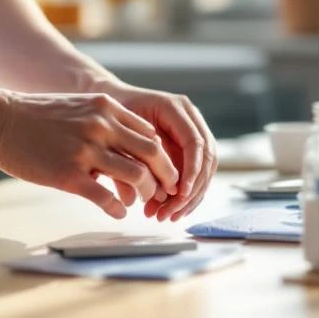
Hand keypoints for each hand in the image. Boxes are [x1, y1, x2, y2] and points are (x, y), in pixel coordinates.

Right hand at [0, 91, 178, 218]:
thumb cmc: (35, 116)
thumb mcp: (78, 106)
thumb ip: (105, 122)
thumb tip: (128, 148)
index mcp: (106, 108)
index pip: (150, 133)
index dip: (162, 155)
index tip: (163, 171)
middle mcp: (102, 126)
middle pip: (152, 154)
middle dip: (165, 176)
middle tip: (166, 191)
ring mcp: (86, 151)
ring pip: (136, 176)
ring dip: (146, 193)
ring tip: (143, 203)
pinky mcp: (69, 174)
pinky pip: (106, 197)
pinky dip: (118, 208)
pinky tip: (118, 213)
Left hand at [98, 82, 216, 222]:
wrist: (111, 101)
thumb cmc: (112, 114)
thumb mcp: (120, 132)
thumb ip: (137, 158)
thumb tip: (151, 194)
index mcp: (175, 107)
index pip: (195, 142)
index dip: (191, 170)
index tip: (180, 194)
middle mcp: (190, 117)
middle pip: (207, 158)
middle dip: (192, 190)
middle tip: (172, 212)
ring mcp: (192, 131)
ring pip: (205, 170)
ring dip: (190, 197)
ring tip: (167, 216)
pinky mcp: (188, 147)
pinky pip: (195, 173)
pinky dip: (184, 195)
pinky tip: (169, 210)